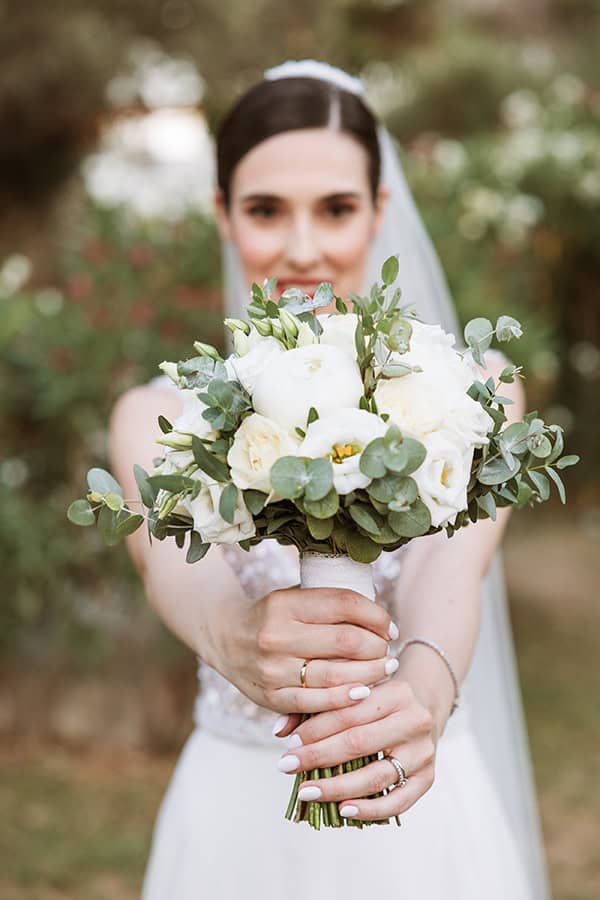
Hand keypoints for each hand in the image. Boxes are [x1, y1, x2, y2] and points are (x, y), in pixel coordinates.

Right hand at [218, 585, 398, 717]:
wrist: (225, 637)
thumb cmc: (273, 615)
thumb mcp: (294, 597)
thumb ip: (330, 605)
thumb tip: (382, 621)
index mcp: (284, 603)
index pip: (344, 604)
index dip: (375, 615)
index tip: (388, 625)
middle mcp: (276, 636)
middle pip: (346, 642)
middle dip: (377, 647)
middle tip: (387, 649)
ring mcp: (272, 670)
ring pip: (336, 676)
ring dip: (369, 674)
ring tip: (384, 669)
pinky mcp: (271, 697)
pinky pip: (317, 703)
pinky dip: (345, 699)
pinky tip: (362, 692)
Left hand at [274, 677, 436, 820]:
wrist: (425, 708)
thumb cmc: (377, 702)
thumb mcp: (354, 694)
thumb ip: (316, 707)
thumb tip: (279, 731)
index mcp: (396, 691)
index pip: (349, 712)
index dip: (316, 729)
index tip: (288, 743)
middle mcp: (415, 719)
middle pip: (360, 742)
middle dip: (318, 757)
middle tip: (287, 766)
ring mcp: (424, 751)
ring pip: (377, 776)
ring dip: (337, 787)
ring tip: (306, 792)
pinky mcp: (429, 778)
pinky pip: (398, 801)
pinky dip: (370, 809)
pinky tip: (342, 810)